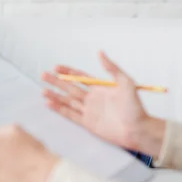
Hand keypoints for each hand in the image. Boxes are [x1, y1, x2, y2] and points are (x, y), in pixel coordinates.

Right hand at [42, 52, 163, 156]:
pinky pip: (70, 114)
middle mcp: (92, 98)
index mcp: (99, 88)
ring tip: (42, 90)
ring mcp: (89, 111)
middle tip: (43, 75)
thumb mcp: (126, 83)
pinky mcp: (87, 123)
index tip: (56, 67)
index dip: (68, 72)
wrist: (138, 129)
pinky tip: (49, 104)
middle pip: (70, 88)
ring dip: (55, 95)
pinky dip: (59, 109)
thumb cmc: (135, 107)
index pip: (80, 77)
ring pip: (67, 101)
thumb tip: (100, 52)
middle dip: (56, 82)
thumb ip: (112, 68)